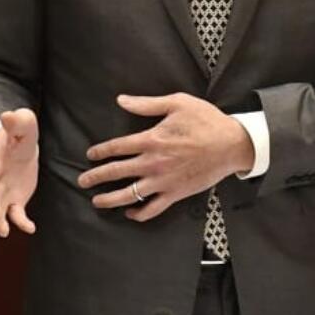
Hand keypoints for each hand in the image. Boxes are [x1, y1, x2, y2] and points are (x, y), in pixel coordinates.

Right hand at [0, 108, 38, 237]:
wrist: (19, 145)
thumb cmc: (18, 132)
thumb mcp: (22, 123)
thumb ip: (16, 121)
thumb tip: (8, 115)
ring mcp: (4, 191)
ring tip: (3, 231)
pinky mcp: (15, 199)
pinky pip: (17, 214)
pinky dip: (22, 222)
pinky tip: (31, 228)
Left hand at [77, 93, 253, 221]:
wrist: (232, 144)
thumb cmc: (206, 120)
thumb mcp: (176, 103)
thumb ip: (146, 104)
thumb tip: (121, 100)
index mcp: (152, 139)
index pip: (117, 147)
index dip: (100, 151)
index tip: (90, 155)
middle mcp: (153, 163)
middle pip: (117, 172)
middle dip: (96, 177)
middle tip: (82, 181)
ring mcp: (164, 181)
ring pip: (130, 195)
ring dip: (111, 199)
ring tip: (97, 202)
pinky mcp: (176, 194)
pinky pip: (153, 209)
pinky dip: (139, 214)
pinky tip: (130, 213)